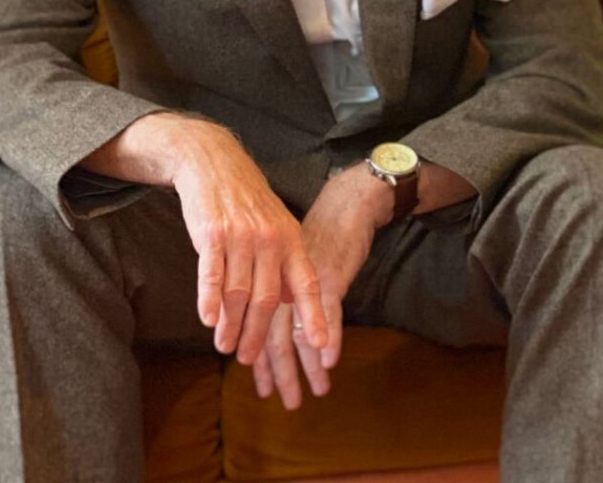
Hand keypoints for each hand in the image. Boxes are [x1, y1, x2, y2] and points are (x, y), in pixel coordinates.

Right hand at [160, 116, 328, 366]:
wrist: (215, 163)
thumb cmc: (247, 202)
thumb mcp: (277, 226)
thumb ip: (283, 263)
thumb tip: (286, 302)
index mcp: (292, 240)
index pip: (307, 285)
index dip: (314, 316)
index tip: (320, 346)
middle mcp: (271, 240)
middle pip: (266, 299)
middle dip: (258, 334)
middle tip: (248, 360)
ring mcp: (241, 237)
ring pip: (238, 293)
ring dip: (231, 326)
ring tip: (225, 347)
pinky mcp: (212, 234)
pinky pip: (212, 274)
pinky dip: (210, 300)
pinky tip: (208, 321)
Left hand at [253, 165, 385, 409]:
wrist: (343, 204)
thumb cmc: (319, 235)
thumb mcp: (288, 261)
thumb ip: (275, 288)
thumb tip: (262, 319)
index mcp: (266, 282)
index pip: (258, 329)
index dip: (261, 360)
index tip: (263, 387)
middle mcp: (278, 283)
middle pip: (273, 335)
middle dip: (279, 370)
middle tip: (284, 398)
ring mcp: (302, 280)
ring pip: (295, 328)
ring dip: (302, 362)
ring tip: (310, 390)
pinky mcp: (328, 273)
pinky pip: (326, 309)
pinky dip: (326, 335)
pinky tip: (328, 359)